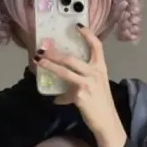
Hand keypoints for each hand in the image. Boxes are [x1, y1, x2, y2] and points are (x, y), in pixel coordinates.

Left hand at [34, 26, 126, 146]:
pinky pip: (64, 93)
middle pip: (72, 58)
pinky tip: (54, 100)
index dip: (87, 34)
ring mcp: (88, 84)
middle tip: (43, 48)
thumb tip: (60, 93)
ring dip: (50, 65)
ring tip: (39, 61)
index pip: (97, 46)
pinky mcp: (80, 96)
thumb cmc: (101, 105)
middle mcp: (95, 73)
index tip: (77, 25)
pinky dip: (59, 97)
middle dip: (55, 53)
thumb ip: (79, 85)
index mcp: (101, 68)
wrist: (107, 122)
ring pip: (65, 70)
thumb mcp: (94, 89)